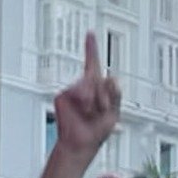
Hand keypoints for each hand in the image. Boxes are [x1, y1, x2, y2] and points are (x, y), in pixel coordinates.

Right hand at [52, 33, 119, 157]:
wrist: (80, 143)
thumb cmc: (95, 131)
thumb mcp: (114, 112)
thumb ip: (115, 94)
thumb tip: (110, 78)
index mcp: (96, 88)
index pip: (94, 64)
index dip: (91, 48)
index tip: (89, 34)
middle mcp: (84, 86)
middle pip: (97, 77)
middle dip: (103, 95)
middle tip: (99, 110)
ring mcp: (73, 90)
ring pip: (89, 84)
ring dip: (94, 100)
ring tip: (90, 113)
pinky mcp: (63, 95)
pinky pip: (78, 92)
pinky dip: (84, 102)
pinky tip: (81, 112)